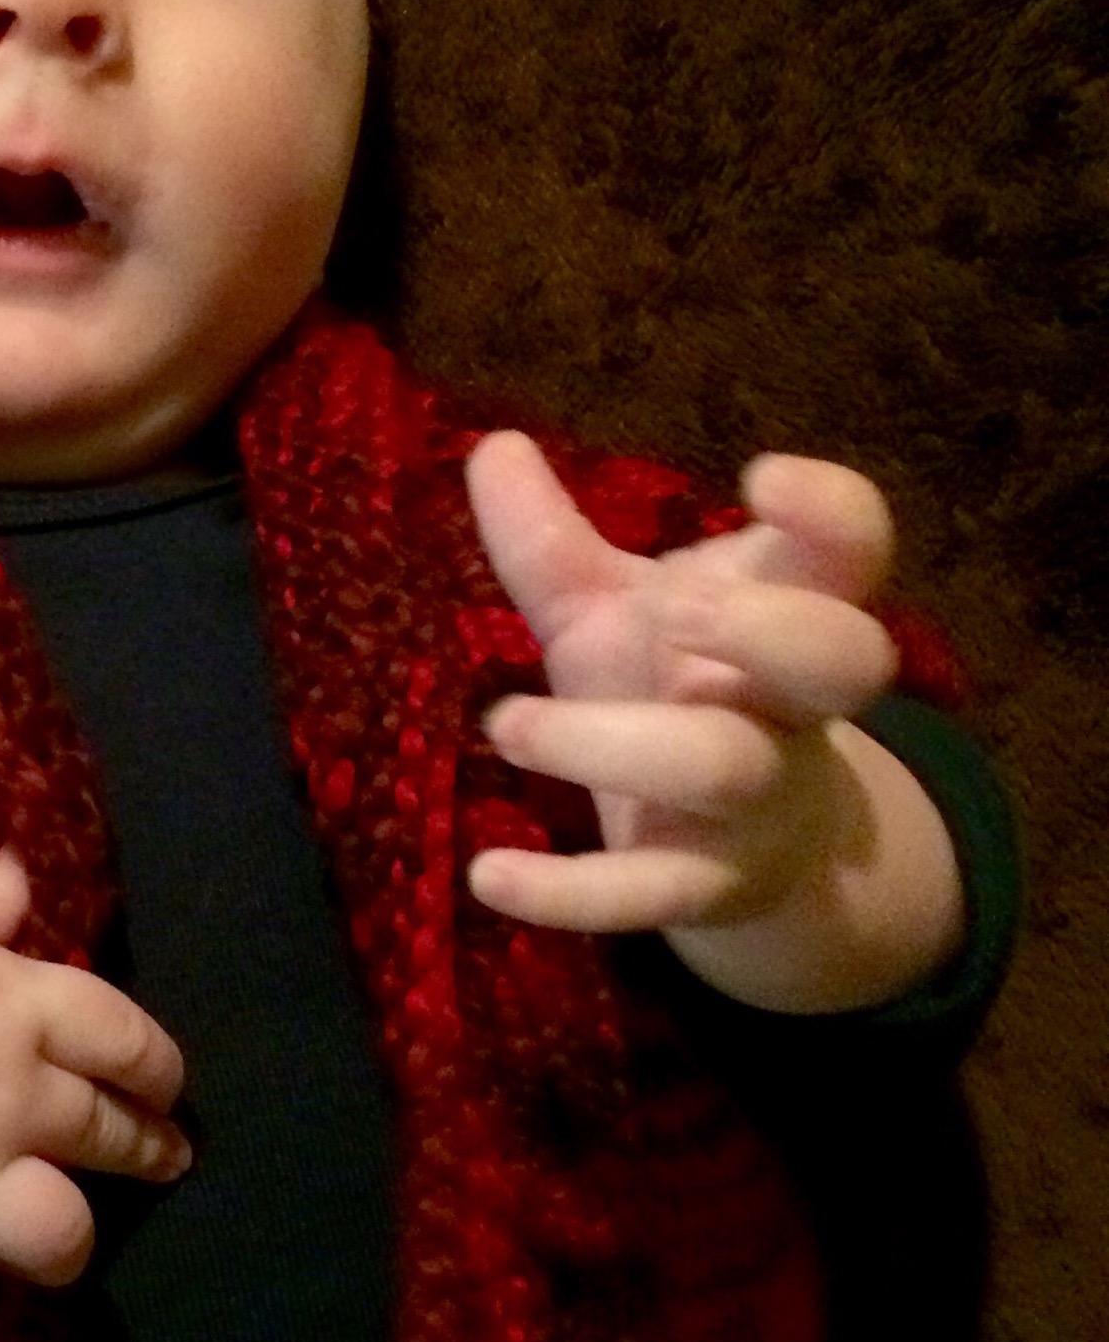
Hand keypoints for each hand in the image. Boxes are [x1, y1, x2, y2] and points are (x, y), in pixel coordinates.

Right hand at [0, 847, 188, 1341]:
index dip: (158, 1069)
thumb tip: (18, 880)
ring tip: (50, 1246)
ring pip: (57, 1238)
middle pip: (109, 1135)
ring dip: (62, 1247)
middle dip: (147, 1151)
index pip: (127, 1041)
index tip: (165, 1086)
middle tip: (160, 1161)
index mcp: (18, 1007)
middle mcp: (6, 1101)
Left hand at [462, 435, 958, 1007]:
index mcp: (793, 612)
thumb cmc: (675, 695)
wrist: (734, 850)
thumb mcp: (611, 614)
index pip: (853, 551)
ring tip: (505, 721)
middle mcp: (793, 706)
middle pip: (840, 660)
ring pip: (724, 768)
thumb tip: (491, 448)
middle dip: (766, 627)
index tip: (758, 476)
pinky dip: (567, 893)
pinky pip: (651, 893)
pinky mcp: (706, 884)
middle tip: (667, 605)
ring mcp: (759, 800)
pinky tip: (488, 876)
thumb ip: (551, 543)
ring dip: (608, 743)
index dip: (830, 512)